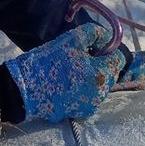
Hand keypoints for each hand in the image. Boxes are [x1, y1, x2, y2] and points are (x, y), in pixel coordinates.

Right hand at [3, 24, 127, 122]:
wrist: (26, 88)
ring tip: (72, 70)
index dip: (108, 49)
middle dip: (100, 63)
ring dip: (92, 76)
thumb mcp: (71, 39)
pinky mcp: (80, 112)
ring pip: (100, 85)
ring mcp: (91, 105)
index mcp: (101, 74)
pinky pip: (89, 96)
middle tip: (80, 56)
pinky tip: (68, 82)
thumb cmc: (49, 61)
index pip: (118, 59)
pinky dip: (84, 88)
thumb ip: (93, 33)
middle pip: (110, 73)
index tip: (93, 46)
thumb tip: (105, 36)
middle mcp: (101, 93)